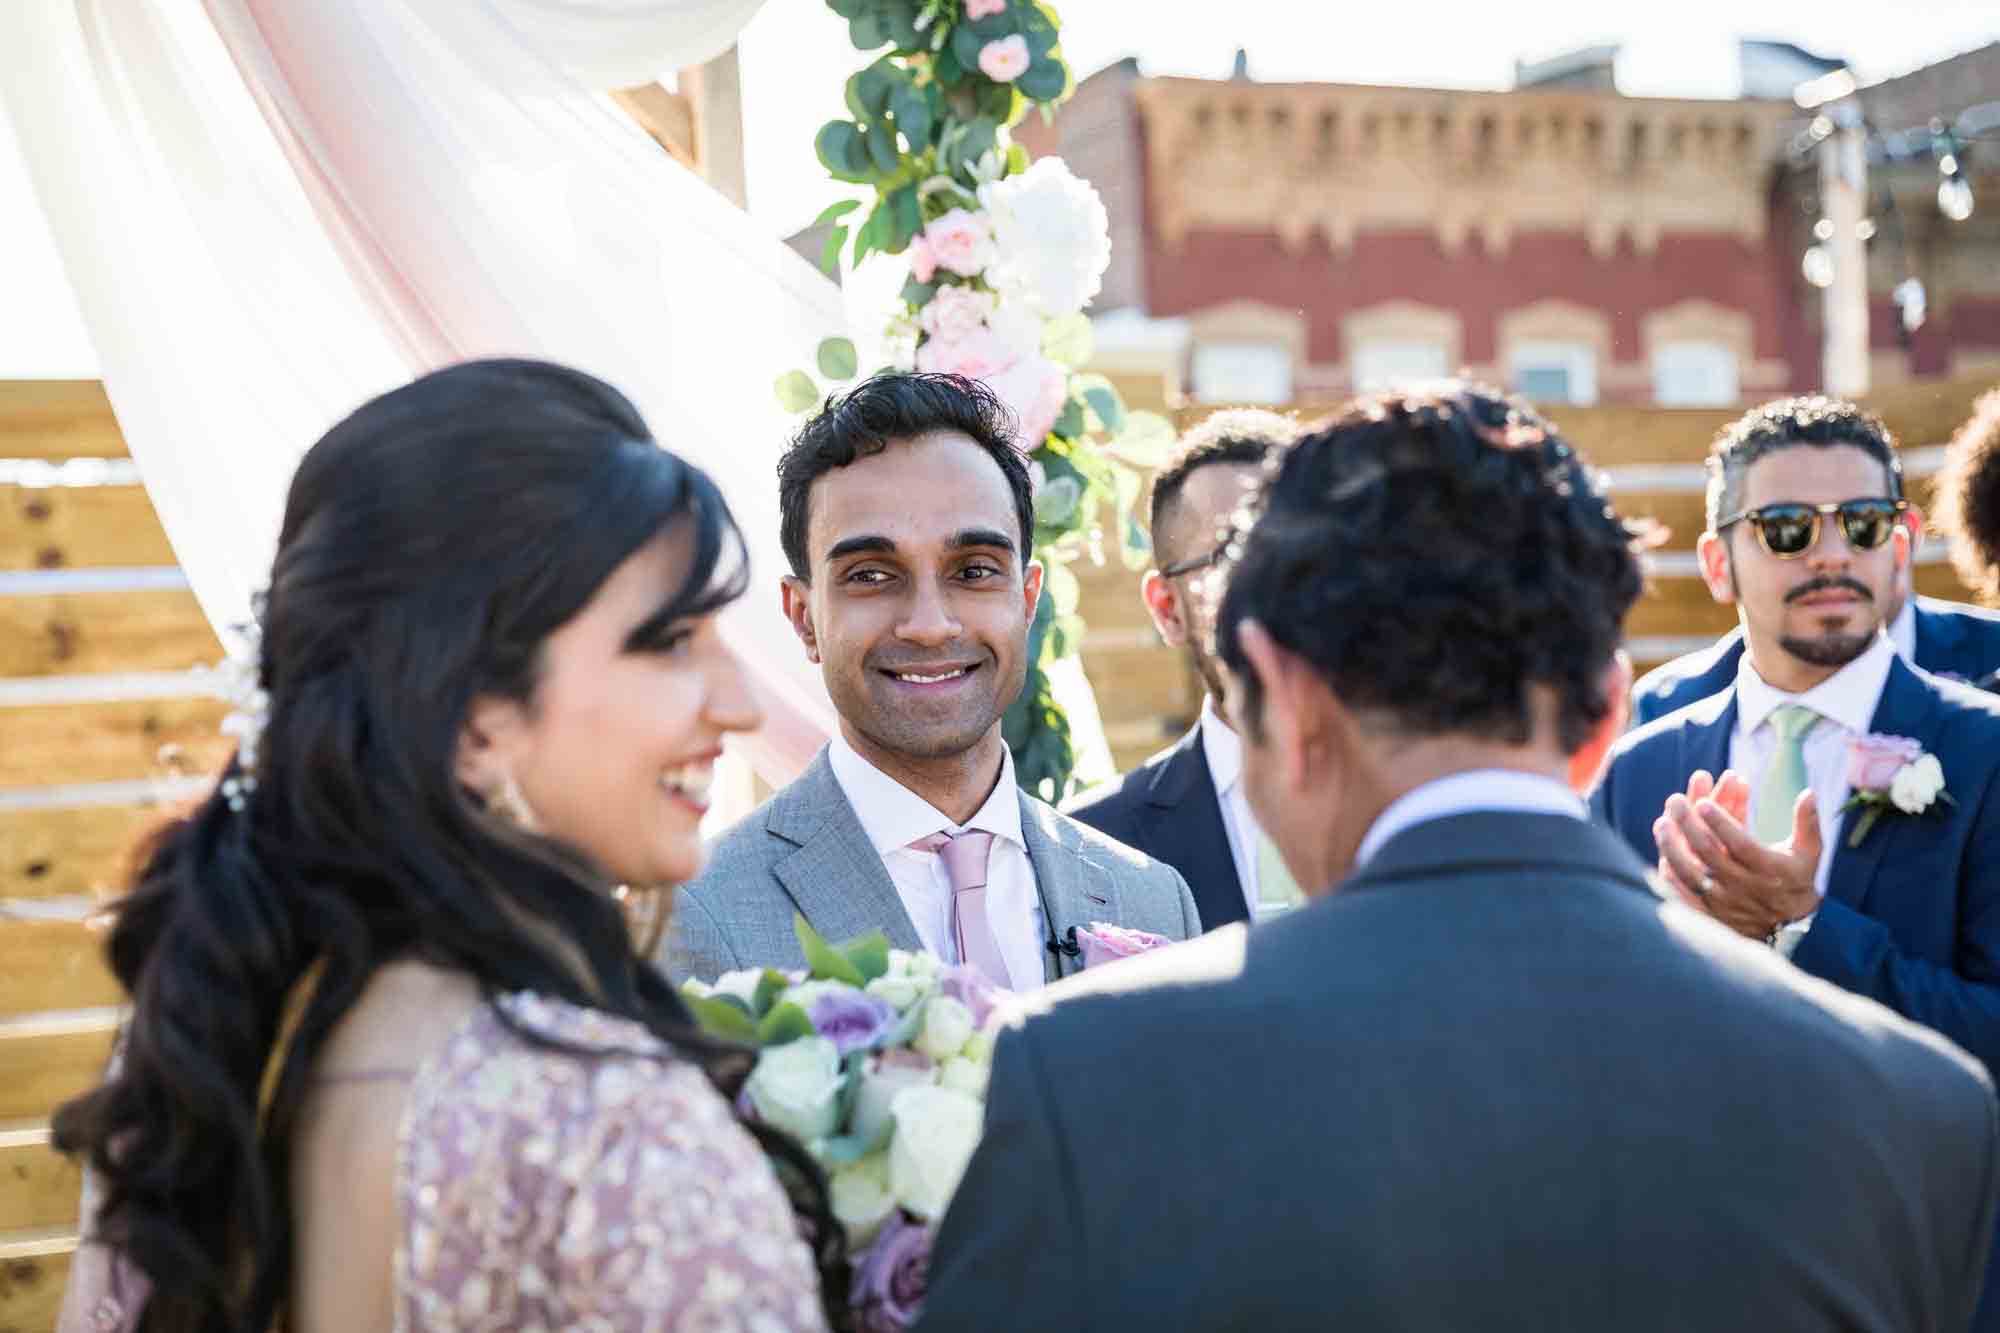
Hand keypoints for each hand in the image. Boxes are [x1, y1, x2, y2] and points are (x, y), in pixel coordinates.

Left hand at [1653, 769, 1820, 938]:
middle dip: (1689, 825)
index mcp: (1769, 868)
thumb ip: (1807, 822)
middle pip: (1710, 853)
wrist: (1789, 927)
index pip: (1740, 844)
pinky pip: (1684, 895)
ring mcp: (1724, 901)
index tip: (1703, 802)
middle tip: (1675, 801)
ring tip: (1662, 822)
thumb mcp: (1808, 852)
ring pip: (1691, 873)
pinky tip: (1661, 854)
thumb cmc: (1795, 879)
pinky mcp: (1709, 913)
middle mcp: (1745, 886)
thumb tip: (1809, 792)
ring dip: (1673, 847)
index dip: (1721, 823)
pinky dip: (1671, 876)